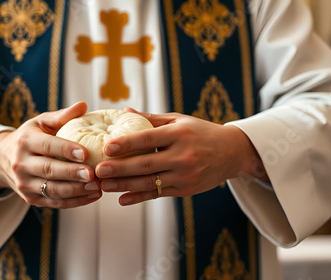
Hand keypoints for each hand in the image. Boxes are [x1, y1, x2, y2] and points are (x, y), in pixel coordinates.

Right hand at [0, 102, 101, 208]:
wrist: (4, 159)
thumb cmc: (30, 137)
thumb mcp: (41, 122)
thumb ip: (62, 116)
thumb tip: (83, 106)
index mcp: (25, 141)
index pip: (47, 146)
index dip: (66, 149)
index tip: (85, 153)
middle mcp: (21, 163)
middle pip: (49, 170)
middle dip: (72, 173)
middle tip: (93, 173)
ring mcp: (24, 183)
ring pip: (52, 190)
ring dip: (76, 190)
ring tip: (96, 187)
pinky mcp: (30, 199)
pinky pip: (54, 202)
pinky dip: (75, 201)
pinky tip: (92, 195)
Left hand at [95, 108, 266, 205]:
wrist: (232, 153)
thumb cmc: (200, 132)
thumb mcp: (179, 120)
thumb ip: (150, 119)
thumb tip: (124, 111)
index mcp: (179, 134)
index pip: (148, 138)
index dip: (127, 143)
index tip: (107, 147)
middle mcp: (183, 155)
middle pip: (145, 163)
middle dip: (119, 168)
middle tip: (98, 170)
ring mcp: (184, 175)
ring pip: (149, 182)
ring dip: (124, 185)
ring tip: (104, 185)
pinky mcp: (185, 189)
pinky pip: (158, 194)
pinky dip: (139, 197)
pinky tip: (122, 199)